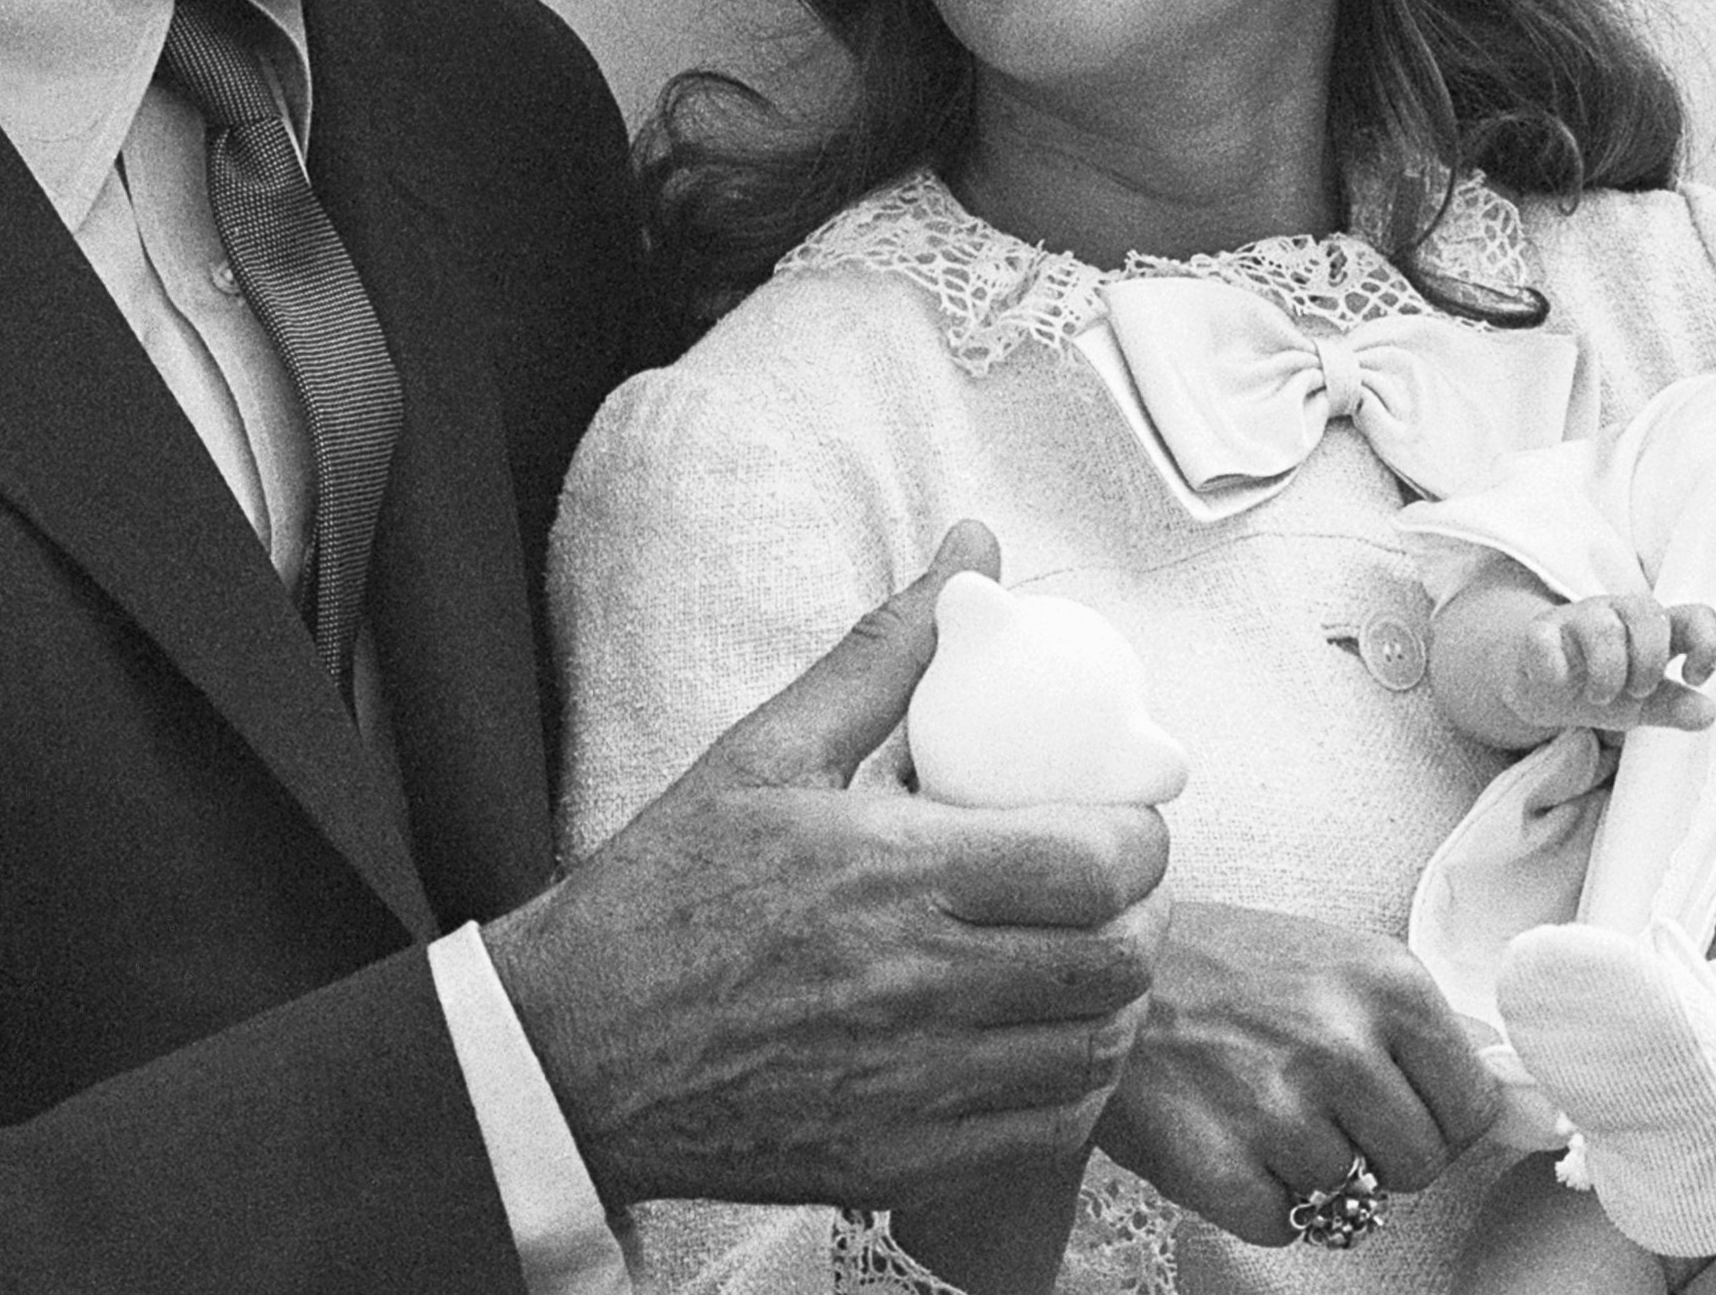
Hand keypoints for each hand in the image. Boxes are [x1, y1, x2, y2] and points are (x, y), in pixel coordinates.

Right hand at [488, 522, 1172, 1208]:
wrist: (573, 1050)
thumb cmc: (668, 894)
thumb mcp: (768, 753)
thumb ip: (886, 653)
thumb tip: (972, 554)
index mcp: (893, 873)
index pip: (1094, 864)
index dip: (1142, 840)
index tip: (1124, 823)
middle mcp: (915, 986)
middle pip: (1112, 964)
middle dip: (1140, 919)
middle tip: (1114, 893)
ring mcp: (912, 1086)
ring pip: (1090, 1055)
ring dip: (1112, 1005)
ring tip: (1083, 962)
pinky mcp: (898, 1160)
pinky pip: (1041, 1135)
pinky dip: (1069, 1090)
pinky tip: (1041, 1045)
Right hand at [1095, 898, 1500, 1244]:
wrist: (1108, 968)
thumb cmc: (1234, 968)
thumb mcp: (1344, 962)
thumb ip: (1425, 1032)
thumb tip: (1520, 1109)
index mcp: (1389, 983)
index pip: (1474, 1106)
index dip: (1439, 1119)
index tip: (1398, 1104)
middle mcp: (1342, 1042)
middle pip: (1422, 1164)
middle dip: (1381, 1152)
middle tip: (1325, 1108)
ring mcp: (1279, 1107)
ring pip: (1351, 1197)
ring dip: (1313, 1170)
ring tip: (1263, 1108)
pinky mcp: (1219, 1165)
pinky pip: (1284, 1225)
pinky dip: (1260, 1198)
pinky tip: (1230, 1138)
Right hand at [1497, 592, 1715, 734]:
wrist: (1539, 686)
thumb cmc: (1598, 685)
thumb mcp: (1642, 703)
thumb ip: (1673, 706)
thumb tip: (1707, 713)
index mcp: (1653, 630)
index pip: (1695, 616)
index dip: (1706, 643)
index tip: (1694, 677)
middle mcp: (1619, 615)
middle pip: (1648, 613)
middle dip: (1648, 663)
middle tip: (1636, 691)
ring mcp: (1578, 619)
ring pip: (1603, 627)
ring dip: (1607, 672)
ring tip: (1600, 696)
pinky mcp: (1540, 632)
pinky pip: (1546, 639)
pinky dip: (1555, 669)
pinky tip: (1559, 683)